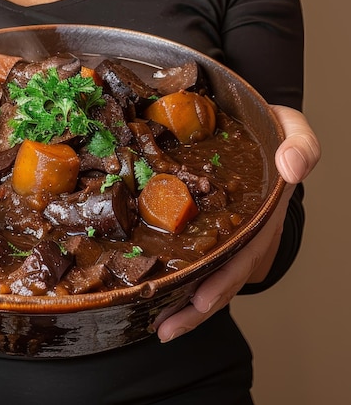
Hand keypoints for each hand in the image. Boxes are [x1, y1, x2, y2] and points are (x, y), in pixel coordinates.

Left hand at [156, 105, 320, 342]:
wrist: (258, 131)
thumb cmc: (272, 133)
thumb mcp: (292, 130)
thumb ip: (300, 145)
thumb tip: (292, 166)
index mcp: (263, 214)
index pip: (246, 253)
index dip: (226, 278)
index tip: (204, 299)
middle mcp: (247, 232)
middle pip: (224, 276)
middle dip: (197, 306)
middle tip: (165, 329)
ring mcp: (229, 234)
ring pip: (209, 275)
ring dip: (186, 303)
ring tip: (159, 325)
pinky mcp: (211, 228)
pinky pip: (198, 258)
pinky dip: (181, 277)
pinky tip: (160, 292)